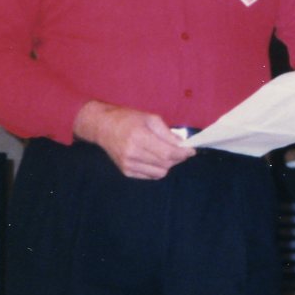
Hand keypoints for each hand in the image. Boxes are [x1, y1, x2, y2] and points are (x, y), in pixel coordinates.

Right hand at [73, 100, 194, 179]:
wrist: (102, 127)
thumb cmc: (128, 119)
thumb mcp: (150, 118)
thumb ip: (167, 133)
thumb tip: (183, 144)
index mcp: (139, 138)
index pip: (167, 153)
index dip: (183, 153)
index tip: (191, 151)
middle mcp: (132, 154)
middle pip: (165, 164)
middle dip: (178, 158)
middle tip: (181, 151)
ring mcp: (127, 164)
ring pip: (160, 173)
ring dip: (168, 164)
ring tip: (166, 154)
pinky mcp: (126, 171)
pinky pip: (150, 176)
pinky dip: (157, 169)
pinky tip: (155, 158)